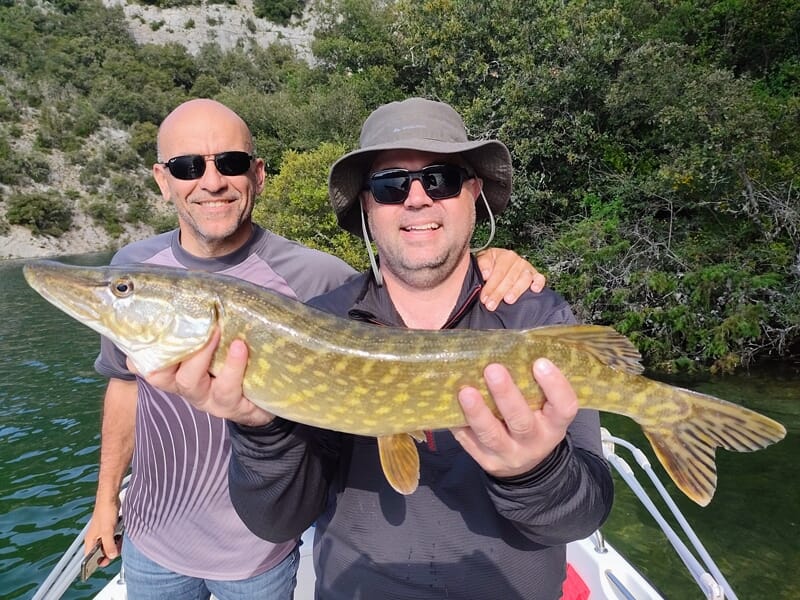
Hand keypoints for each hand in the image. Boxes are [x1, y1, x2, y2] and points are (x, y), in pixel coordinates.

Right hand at [84, 497, 120, 565]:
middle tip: (116, 552)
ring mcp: (102, 532)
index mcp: (90, 540)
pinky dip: (118, 538)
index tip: (104, 564)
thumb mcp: (107, 531)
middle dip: (109, 553)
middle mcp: (95, 537)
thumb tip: (111, 556)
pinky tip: (122, 536)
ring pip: (108, 544)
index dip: (96, 562)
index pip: (89, 557)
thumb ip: (109, 545)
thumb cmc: (105, 512)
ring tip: (121, 543)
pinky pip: (113, 537)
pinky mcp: (109, 527)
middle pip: (100, 551)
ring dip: (115, 545)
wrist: (110, 497)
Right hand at [141, 329, 273, 426]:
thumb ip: (203, 320)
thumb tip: (197, 283)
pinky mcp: (229, 406)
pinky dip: (233, 366)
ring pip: (190, 382)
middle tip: (189, 322)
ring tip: (217, 331)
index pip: (145, 362)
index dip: (137, 350)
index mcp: (175, 370)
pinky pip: (227, 389)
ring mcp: (205, 398)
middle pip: (159, 374)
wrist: (266, 395)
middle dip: (169, 347)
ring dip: (201, 354)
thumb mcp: (217, 342)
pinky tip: (240, 348)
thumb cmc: (235, 362)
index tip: (142, 327)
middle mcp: (184, 385)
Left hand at [451, 359, 577, 477]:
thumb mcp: (544, 407)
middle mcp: (535, 442)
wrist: (525, 462)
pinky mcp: (486, 461)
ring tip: (466, 391)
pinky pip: (469, 442)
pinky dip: (459, 423)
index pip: (563, 407)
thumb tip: (509, 346)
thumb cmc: (534, 420)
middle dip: (506, 395)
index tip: (540, 362)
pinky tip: (451, 405)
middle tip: (492, 369)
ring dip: (477, 412)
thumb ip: (533, 384)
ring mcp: (509, 454)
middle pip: (521, 422)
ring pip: (491, 435)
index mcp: (554, 425)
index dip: (555, 386)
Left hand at [475, 248, 545, 310]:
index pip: (498, 273)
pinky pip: (540, 279)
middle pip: (509, 278)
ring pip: (524, 279)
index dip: (490, 286)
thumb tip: (486, 274)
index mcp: (505, 256)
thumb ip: (483, 264)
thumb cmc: (492, 263)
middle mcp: (517, 261)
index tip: (484, 298)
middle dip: (499, 293)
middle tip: (491, 305)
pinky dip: (538, 284)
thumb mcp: (483, 259)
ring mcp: (527, 268)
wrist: (499, 263)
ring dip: (515, 291)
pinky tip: (534, 290)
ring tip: (508, 300)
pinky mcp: (536, 275)